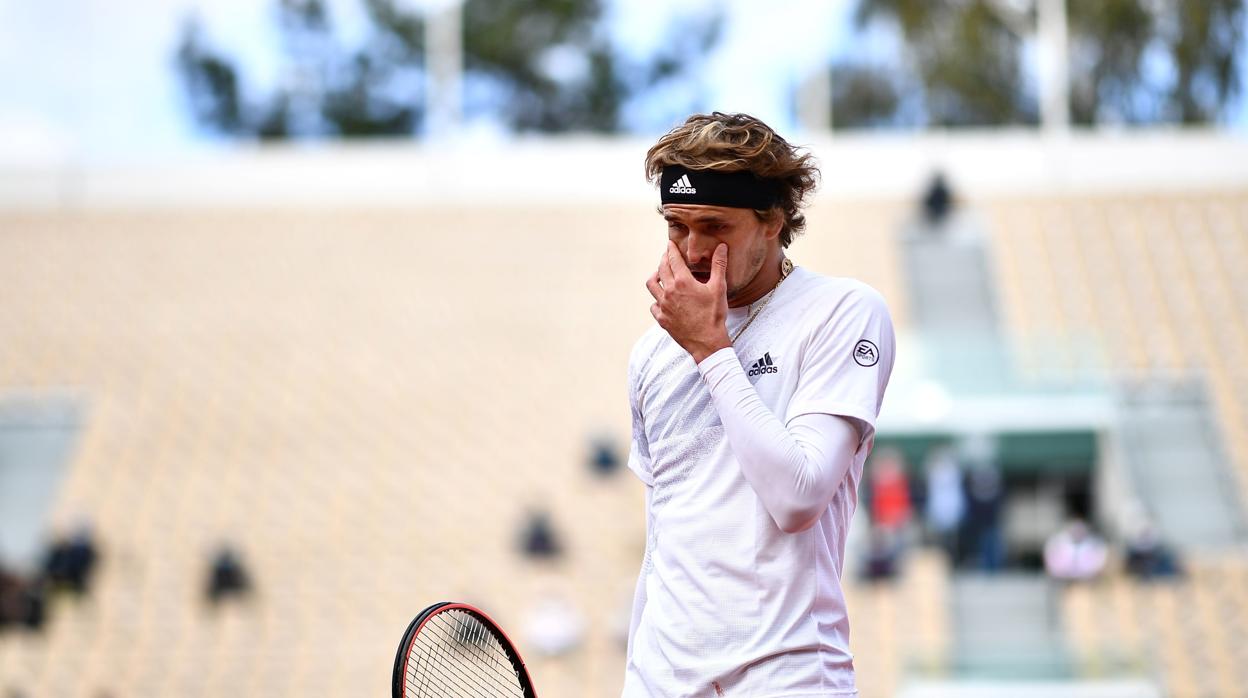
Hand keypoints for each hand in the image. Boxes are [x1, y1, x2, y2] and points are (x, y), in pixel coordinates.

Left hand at [646, 241, 731, 362]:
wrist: (707, 342)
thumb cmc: (714, 315)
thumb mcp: (719, 288)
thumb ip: (719, 265)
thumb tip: (721, 247)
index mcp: (683, 282)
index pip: (673, 259)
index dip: (671, 249)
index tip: (670, 244)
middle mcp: (669, 291)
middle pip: (661, 269)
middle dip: (664, 259)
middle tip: (667, 255)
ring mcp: (663, 306)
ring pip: (652, 285)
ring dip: (655, 276)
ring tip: (660, 274)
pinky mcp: (662, 319)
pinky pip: (653, 305)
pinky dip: (656, 299)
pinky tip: (662, 299)